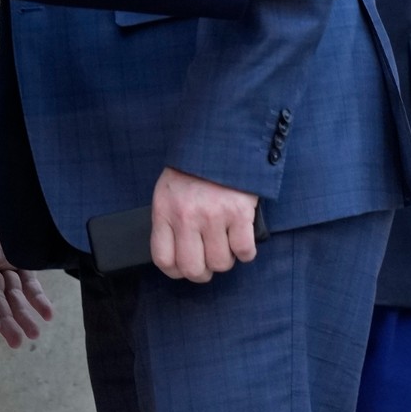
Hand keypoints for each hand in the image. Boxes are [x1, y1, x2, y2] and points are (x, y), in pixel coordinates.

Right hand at [0, 193, 53, 347]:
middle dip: (5, 318)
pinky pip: (27, 280)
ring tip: (33, 334)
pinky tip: (46, 313)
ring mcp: (1, 262)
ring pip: (11, 293)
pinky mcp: (17, 259)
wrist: (5, 180)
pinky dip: (36, 297)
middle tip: (16, 341)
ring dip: (21, 313)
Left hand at [150, 166, 260, 282]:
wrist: (222, 139)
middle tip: (208, 262)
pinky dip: (246, 252)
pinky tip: (242, 239)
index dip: (176, 271)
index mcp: (165, 210)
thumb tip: (177, 253)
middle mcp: (187, 216)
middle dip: (202, 272)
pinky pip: (244, 251)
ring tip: (226, 244)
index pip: (164, 259)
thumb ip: (169, 220)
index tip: (184, 268)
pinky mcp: (239, 213)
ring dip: (226, 259)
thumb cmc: (193, 168)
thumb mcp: (169, 191)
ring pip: (221, 263)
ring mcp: (214, 216)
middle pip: (193, 269)